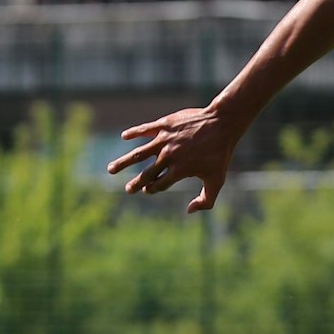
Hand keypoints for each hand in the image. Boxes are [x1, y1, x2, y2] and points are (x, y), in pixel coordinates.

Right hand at [106, 107, 236, 212]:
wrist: (223, 123)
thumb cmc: (221, 153)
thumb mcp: (217, 179)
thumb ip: (206, 200)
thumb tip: (189, 210)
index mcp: (179, 170)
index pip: (159, 184)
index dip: (152, 189)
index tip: (147, 190)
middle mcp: (168, 156)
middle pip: (146, 173)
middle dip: (136, 183)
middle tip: (128, 189)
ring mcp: (164, 140)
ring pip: (138, 154)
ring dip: (123, 162)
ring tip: (110, 169)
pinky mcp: (164, 125)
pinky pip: (144, 129)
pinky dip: (133, 133)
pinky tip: (124, 137)